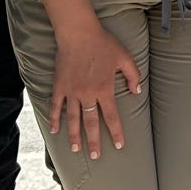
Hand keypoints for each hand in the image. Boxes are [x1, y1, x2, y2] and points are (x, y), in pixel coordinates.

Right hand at [48, 20, 141, 157]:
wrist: (79, 33)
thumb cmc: (103, 43)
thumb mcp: (124, 57)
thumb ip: (132, 76)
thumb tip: (136, 91)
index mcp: (105, 89)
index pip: (111, 117)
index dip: (115, 132)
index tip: (118, 145)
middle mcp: (88, 94)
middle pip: (91, 123)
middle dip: (94, 141)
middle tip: (95, 156)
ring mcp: (72, 91)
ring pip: (73, 119)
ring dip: (75, 135)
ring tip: (76, 149)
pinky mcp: (60, 86)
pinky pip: (56, 106)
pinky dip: (55, 118)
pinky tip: (54, 130)